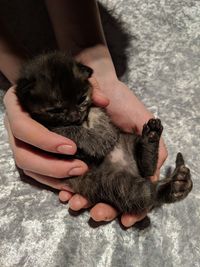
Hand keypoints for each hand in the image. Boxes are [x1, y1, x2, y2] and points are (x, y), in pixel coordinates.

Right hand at [3, 84, 108, 188]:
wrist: (44, 90)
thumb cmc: (56, 85)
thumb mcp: (70, 82)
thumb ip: (86, 88)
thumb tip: (103, 101)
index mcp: (17, 105)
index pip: (22, 126)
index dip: (44, 140)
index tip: (72, 147)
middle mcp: (13, 127)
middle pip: (22, 154)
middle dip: (51, 165)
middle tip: (80, 167)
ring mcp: (19, 143)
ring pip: (27, 168)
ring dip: (53, 177)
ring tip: (79, 175)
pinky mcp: (28, 154)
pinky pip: (35, 173)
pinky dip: (52, 180)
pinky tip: (71, 182)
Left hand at [59, 78, 167, 226]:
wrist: (99, 88)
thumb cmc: (124, 104)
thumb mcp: (145, 124)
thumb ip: (154, 150)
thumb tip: (151, 181)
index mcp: (128, 164)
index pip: (131, 192)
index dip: (132, 209)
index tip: (127, 219)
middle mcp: (110, 167)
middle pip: (109, 197)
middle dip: (104, 209)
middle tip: (98, 212)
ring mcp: (92, 164)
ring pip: (88, 191)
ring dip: (83, 201)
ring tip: (76, 204)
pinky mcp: (73, 157)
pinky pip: (69, 177)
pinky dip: (66, 187)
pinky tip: (64, 193)